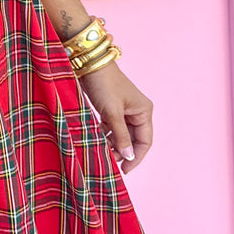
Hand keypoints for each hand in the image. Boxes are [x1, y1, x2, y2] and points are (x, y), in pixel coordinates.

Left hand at [76, 58, 153, 175]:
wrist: (88, 63)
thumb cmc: (103, 84)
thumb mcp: (112, 113)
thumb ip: (121, 136)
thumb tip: (129, 157)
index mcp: (144, 111)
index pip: (145, 141)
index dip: (136, 157)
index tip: (124, 170)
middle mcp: (137, 111)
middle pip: (133, 139)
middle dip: (123, 151)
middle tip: (110, 161)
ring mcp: (124, 110)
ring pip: (122, 135)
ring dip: (113, 144)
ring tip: (102, 152)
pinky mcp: (112, 108)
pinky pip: (112, 128)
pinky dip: (106, 135)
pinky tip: (97, 140)